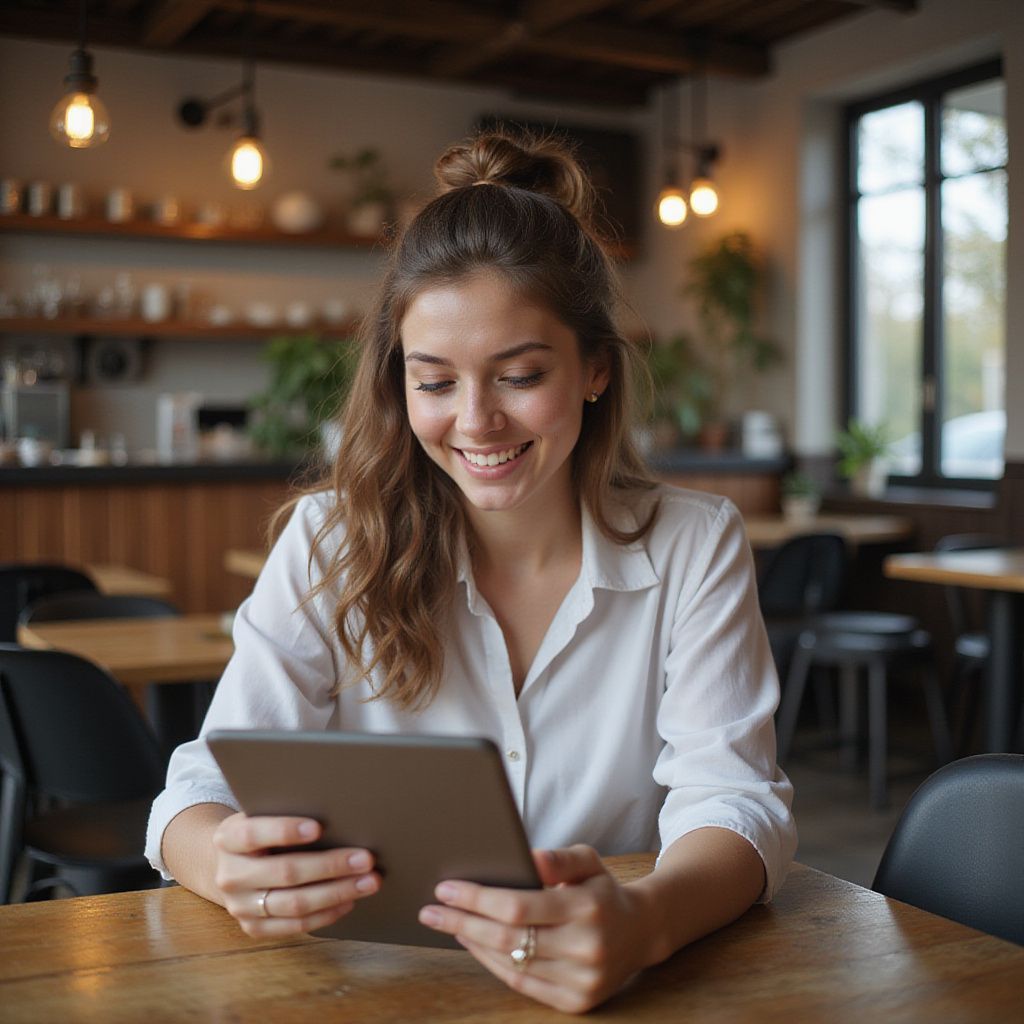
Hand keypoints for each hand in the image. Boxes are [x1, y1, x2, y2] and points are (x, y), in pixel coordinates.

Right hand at [212, 813, 380, 937]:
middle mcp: (231, 875)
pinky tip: (349, 901)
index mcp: (228, 839)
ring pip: (294, 903)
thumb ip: (286, 813)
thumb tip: (339, 813)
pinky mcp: (253, 927)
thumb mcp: (261, 815)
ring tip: (368, 882)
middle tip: (366, 859)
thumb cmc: (260, 832)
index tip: (319, 827)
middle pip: (285, 872)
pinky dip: (326, 914)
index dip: (285, 831)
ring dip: (337, 892)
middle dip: (330, 866)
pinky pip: (295, 926)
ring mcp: (240, 906)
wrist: (228, 864)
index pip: (254, 834)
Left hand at [418, 844, 655, 1013]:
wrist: (641, 932)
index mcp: (587, 907)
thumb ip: (558, 858)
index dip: (477, 898)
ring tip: (447, 924)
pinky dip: (493, 963)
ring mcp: (581, 980)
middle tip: (431, 910)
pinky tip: (474, 945)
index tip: (446, 889)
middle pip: (508, 937)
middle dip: (462, 922)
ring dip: (472, 944)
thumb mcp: (588, 860)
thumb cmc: (602, 890)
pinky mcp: (577, 1002)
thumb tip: (527, 858)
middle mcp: (585, 947)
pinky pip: (523, 983)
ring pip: (512, 963)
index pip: (518, 906)